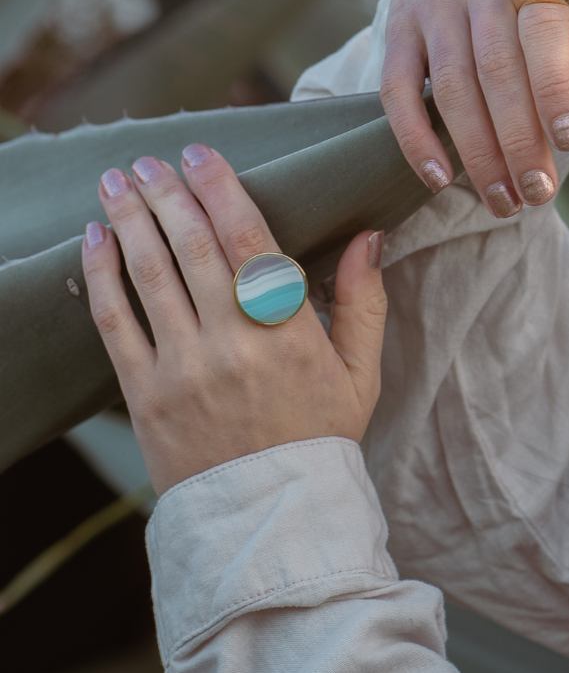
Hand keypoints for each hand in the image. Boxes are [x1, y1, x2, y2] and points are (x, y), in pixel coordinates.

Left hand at [82, 143, 386, 497]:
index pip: (250, 242)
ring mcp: (183, 369)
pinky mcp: (145, 395)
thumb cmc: (319, 437)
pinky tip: (96, 238)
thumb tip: (369, 236)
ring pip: (150, 275)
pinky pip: (116, 322)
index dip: (221, 191)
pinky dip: (102, 275)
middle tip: (152, 159)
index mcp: (288, 333)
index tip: (202, 154)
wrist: (268, 518)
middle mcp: (232, 343)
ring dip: (131, 219)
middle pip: (192, 247)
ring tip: (119, 181)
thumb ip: (365, 302)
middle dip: (168, 193)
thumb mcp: (360, 372)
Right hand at [381, 0, 568, 218]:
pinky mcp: (397, 31)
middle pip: (497, 69)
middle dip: (519, 139)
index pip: (545, 33)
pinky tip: (438, 179)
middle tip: (539, 194)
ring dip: (477, 152)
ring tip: (503, 200)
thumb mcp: (568, 18)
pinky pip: (398, 90)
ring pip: (452, 86)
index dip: (557, 88)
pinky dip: (416, 139)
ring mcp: (433, 6)